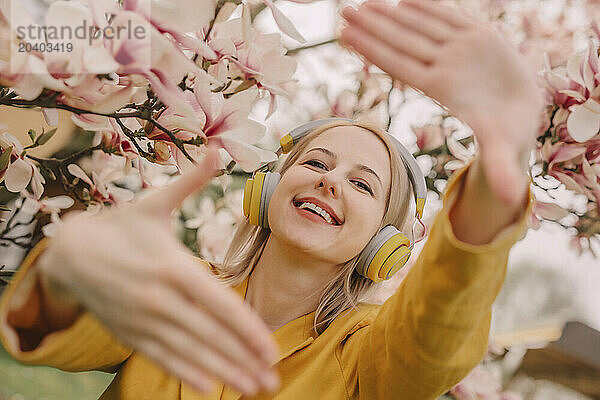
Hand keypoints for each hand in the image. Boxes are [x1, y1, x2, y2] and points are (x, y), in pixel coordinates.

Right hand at [36, 146, 279, 395]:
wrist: (66, 252)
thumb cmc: (119, 226)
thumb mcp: (153, 202)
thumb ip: (190, 182)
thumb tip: (215, 149)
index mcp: (171, 266)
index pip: (219, 303)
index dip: (246, 328)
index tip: (271, 348)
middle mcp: (158, 298)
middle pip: (209, 334)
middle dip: (243, 358)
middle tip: (273, 380)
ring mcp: (142, 319)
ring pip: (189, 351)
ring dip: (224, 371)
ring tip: (252, 386)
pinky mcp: (129, 332)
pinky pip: (162, 357)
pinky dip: (186, 372)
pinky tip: (210, 385)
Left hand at [340, 0, 544, 207]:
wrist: (522, 115)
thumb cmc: (507, 134)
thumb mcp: (504, 149)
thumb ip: (500, 167)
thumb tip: (507, 197)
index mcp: (443, 88)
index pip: (399, 65)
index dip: (372, 49)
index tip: (345, 35)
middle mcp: (446, 65)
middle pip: (401, 42)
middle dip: (372, 26)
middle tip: (343, 12)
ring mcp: (460, 49)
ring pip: (418, 27)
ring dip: (390, 15)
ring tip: (362, 4)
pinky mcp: (478, 36)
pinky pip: (449, 17)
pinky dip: (428, 7)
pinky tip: (405, 0)